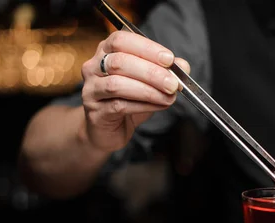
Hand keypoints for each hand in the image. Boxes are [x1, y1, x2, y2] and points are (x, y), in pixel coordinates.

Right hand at [80, 31, 190, 151]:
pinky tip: (159, 106)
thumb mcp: (149, 84)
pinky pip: (119, 106)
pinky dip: (143, 105)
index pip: (121, 40)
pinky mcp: (95, 112)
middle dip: (151, 72)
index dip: (147, 48)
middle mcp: (93, 67)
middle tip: (173, 83)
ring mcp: (91, 89)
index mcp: (106, 51)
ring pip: (117, 84)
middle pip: (119, 62)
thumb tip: (183, 65)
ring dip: (148, 90)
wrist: (107, 130)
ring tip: (168, 97)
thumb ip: (165, 71)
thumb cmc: (127, 101)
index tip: (169, 59)